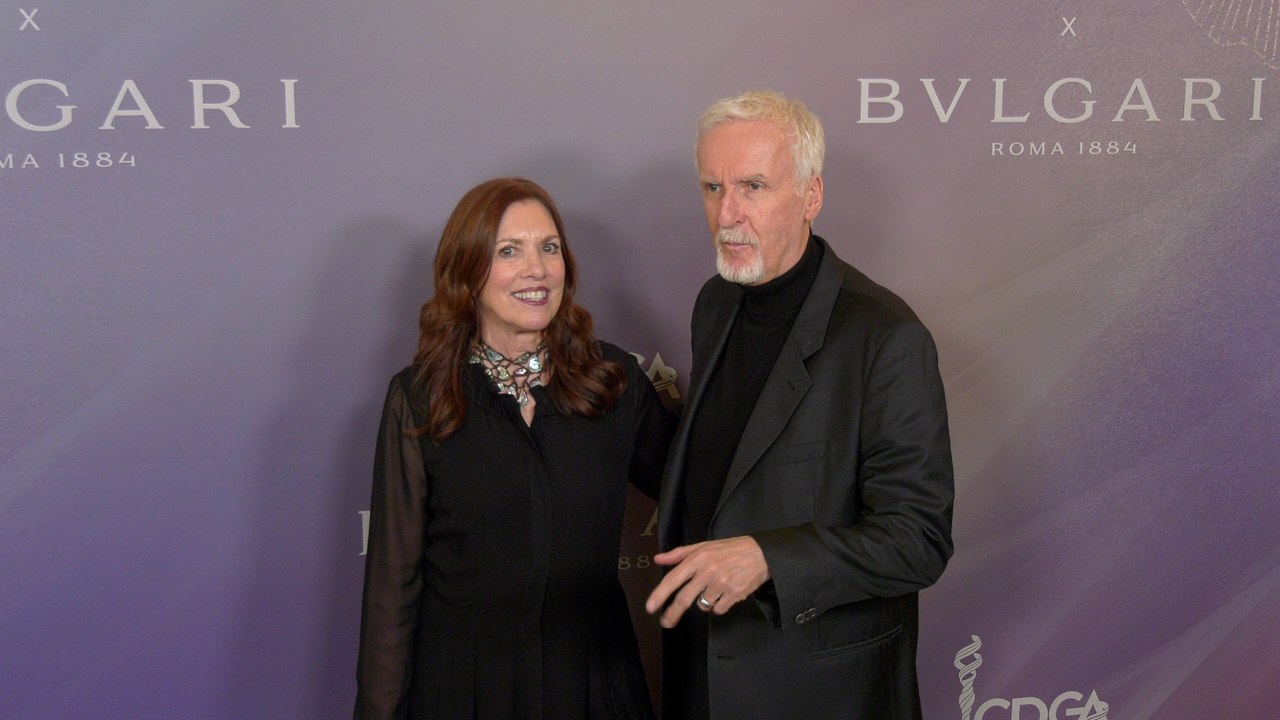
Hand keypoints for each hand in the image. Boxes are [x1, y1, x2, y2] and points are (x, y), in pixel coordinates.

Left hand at [644, 535, 769, 628]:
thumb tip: (658, 559)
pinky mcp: (733, 594)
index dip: (660, 594)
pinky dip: (720, 605)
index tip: (650, 607)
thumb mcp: (704, 546)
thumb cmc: (730, 550)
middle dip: (672, 613)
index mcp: (698, 558)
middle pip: (684, 598)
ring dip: (705, 602)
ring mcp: (721, 583)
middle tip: (666, 622)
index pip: (673, 578)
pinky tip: (726, 593)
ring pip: (702, 605)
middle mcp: (707, 571)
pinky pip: (718, 609)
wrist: (761, 554)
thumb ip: (679, 554)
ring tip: (716, 588)